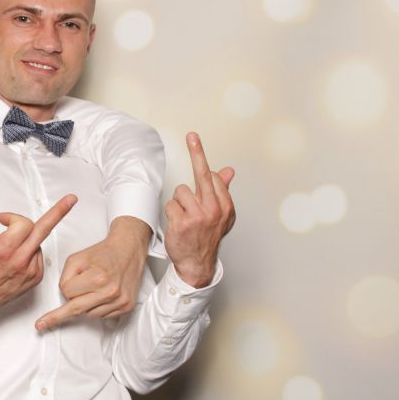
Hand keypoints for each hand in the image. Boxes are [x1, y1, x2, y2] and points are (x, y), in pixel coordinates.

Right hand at [0, 195, 76, 325]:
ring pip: (37, 242)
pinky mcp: (36, 277)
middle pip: (43, 230)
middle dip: (58, 212)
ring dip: (27, 237)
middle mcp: (20, 260)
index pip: (23, 224)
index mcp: (3, 250)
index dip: (12, 217)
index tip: (3, 219)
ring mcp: (30, 270)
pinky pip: (38, 255)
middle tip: (71, 199)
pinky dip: (30, 250)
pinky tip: (16, 257)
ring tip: (10, 245)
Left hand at [35, 216, 150, 330]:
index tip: (67, 285)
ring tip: (94, 289)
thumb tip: (65, 298)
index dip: (66, 287)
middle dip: (61, 312)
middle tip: (41, 325)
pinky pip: (103, 316)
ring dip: (86, 305)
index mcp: (97, 278)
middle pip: (77, 309)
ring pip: (89, 315)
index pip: (68, 293)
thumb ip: (65, 278)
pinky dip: (98, 308)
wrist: (128, 250)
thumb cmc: (102, 253)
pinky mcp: (127, 307)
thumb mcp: (76, 258)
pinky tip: (102, 295)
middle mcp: (110, 291)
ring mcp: (120, 301)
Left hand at [164, 132, 235, 287]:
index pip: (212, 175)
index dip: (199, 158)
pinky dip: (171, 213)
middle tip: (191, 135)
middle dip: (197, 152)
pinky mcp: (183, 222)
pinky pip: (170, 205)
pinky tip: (178, 224)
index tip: (194, 139)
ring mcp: (199, 216)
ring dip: (178, 203)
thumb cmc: (207, 236)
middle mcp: (215, 209)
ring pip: (180, 192)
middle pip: (202, 174)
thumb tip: (228, 170)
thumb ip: (222, 190)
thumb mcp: (220, 214)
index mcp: (225, 205)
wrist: (197, 264)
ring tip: (185, 217)